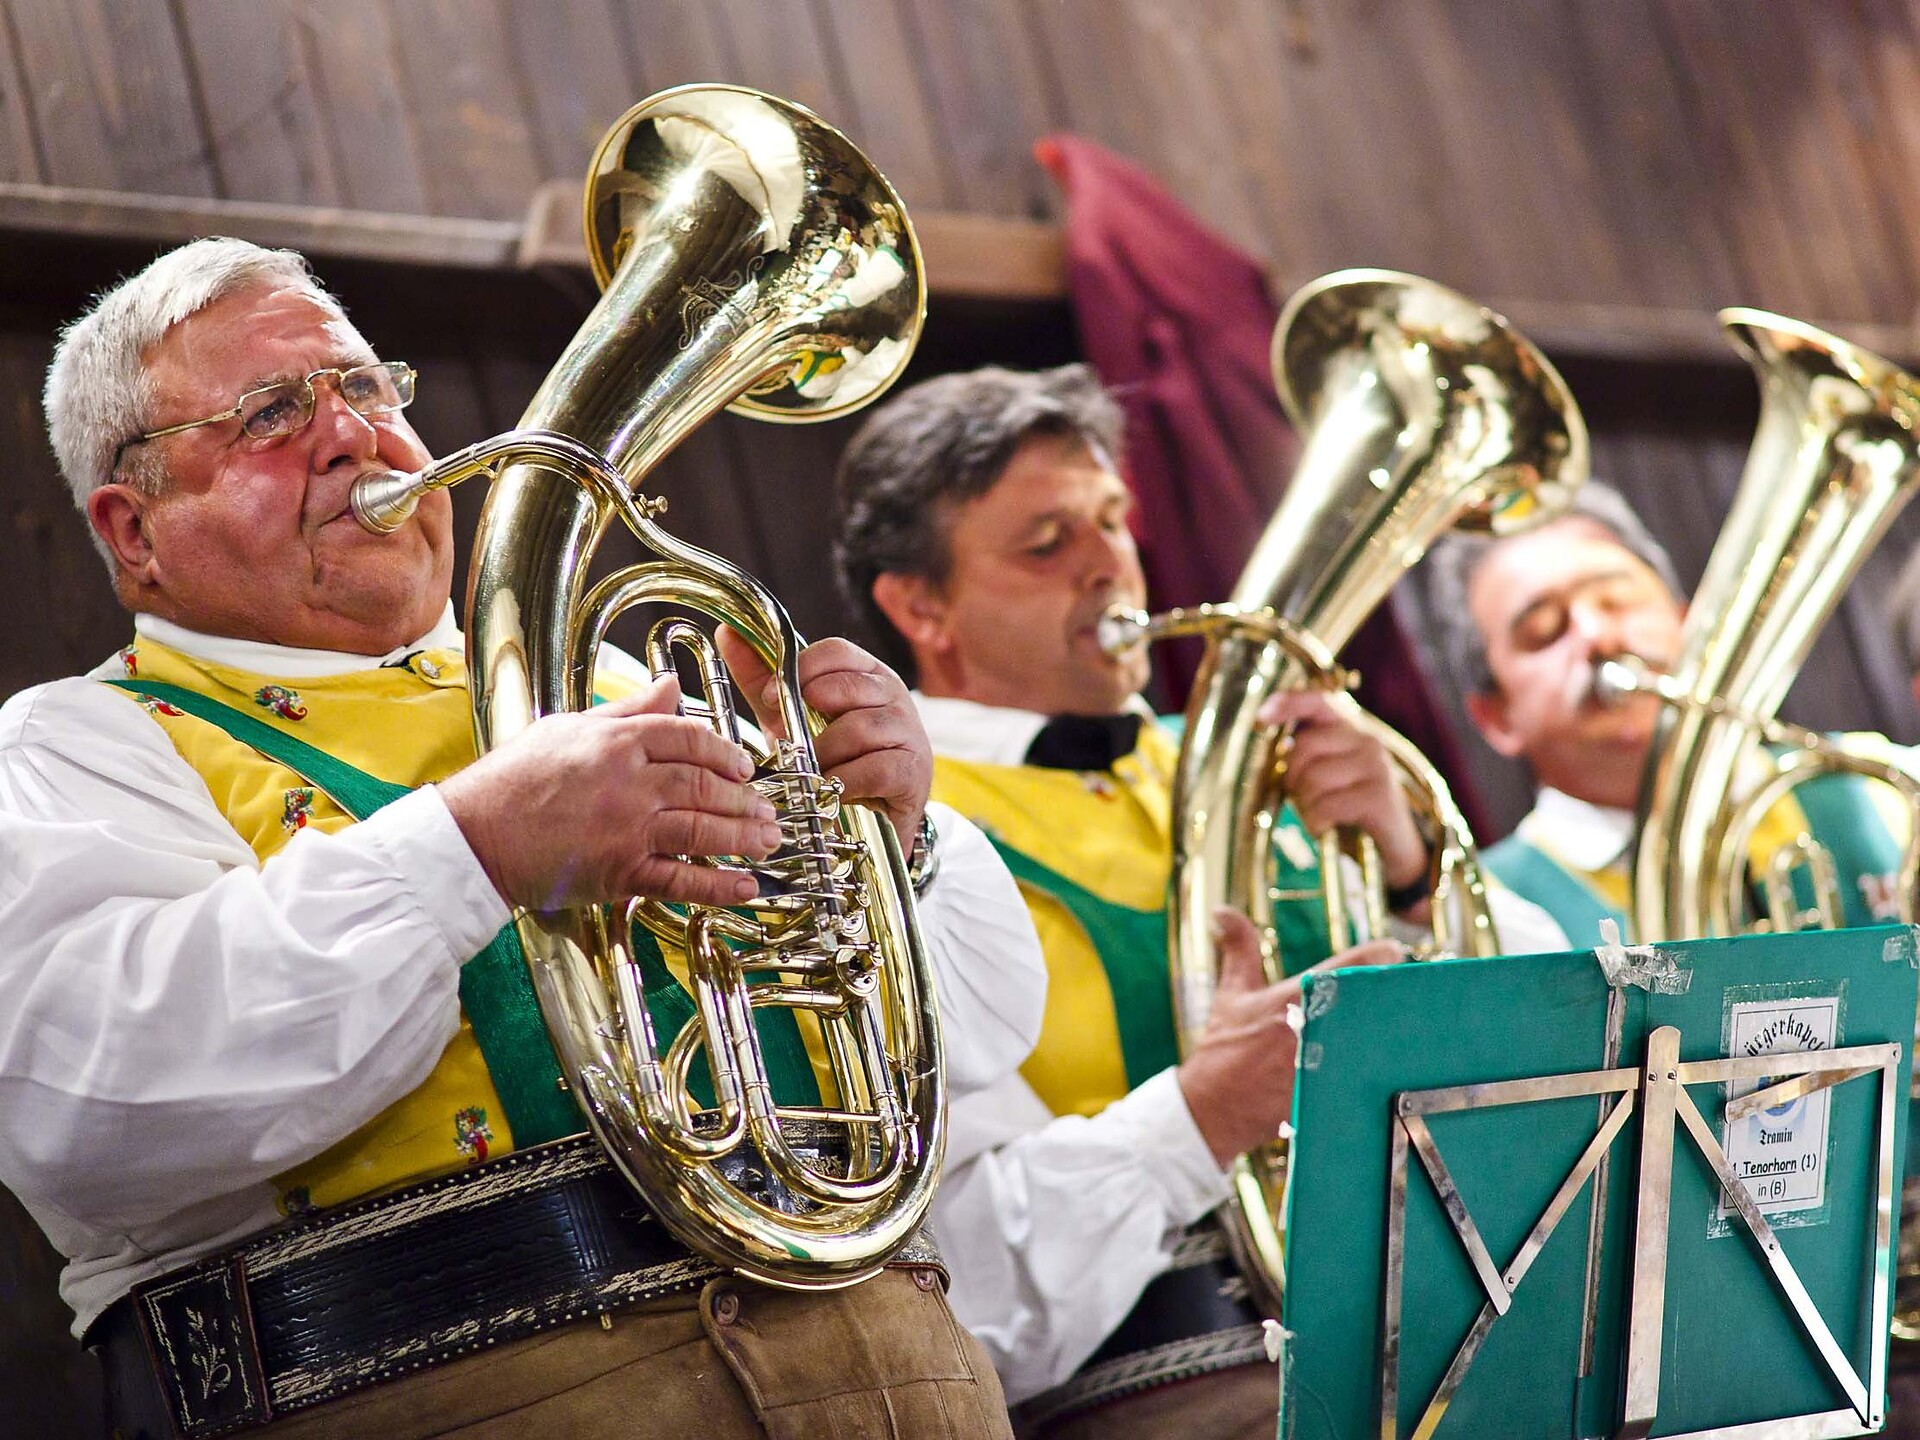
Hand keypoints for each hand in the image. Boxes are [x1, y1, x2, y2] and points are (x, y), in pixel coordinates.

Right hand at [438, 676, 778, 909]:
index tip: (744, 767)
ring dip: (743, 837)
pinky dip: (718, 886)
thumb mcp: (568, 728)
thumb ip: (627, 711)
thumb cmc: (512, 782)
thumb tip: (670, 686)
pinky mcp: (618, 871)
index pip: (689, 738)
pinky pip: (680, 879)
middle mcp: (628, 781)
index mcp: (617, 741)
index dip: (725, 751)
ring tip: (768, 842)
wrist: (472, 836)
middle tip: (767, 809)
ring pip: (702, 829)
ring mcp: (626, 828)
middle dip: (744, 799)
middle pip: (705, 784)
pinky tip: (745, 887)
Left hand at [716, 629, 931, 849]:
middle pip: (848, 687)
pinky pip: (875, 768)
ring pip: (860, 728)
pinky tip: (833, 789)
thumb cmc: (834, 757)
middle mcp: (892, 695)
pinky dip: (846, 781)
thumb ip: (761, 679)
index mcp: (866, 674)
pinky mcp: (913, 769)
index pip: (837, 651)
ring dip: (825, 754)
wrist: (873, 814)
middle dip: (809, 716)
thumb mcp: (791, 717)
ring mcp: (908, 731)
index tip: (769, 697)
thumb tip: (728, 632)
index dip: (800, 668)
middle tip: (788, 741)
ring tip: (810, 771)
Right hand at [1177, 908, 1405, 1166]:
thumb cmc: (1225, 1049)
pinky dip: (1381, 1070)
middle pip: (1378, 1002)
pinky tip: (1386, 1067)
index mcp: (1296, 996)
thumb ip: (1239, 949)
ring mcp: (1325, 1062)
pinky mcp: (1330, 1095)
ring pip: (1379, 1040)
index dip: (1383, 952)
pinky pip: (1369, 1079)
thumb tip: (1222, 910)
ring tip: (1404, 1027)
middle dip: (1394, 994)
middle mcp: (1314, 1026)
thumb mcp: (1232, 995)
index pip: (1355, 963)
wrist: (1213, 1109)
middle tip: (1405, 992)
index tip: (1392, 950)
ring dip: (1392, 1032)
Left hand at [1258, 691, 1428, 898]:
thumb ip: (1302, 760)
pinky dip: (1316, 822)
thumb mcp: (1324, 779)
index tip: (1259, 720)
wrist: (1392, 849)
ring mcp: (1377, 766)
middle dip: (1291, 778)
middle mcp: (1367, 741)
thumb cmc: (1349, 810)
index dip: (1287, 704)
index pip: (1318, 702)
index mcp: (1350, 731)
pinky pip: (1327, 805)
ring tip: (1317, 817)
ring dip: (1304, 806)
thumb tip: (1266, 748)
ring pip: (1313, 778)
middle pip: (1304, 746)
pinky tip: (1323, 829)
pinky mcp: (1379, 796)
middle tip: (1301, 800)